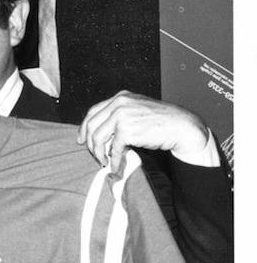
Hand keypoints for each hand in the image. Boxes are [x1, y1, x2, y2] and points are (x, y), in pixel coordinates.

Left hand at [77, 90, 208, 171]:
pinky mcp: (127, 130)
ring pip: (98, 137)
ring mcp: (122, 116)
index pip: (93, 111)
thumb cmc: (161, 121)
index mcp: (120, 97)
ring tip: (103, 161)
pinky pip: (113, 148)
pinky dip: (113, 160)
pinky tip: (115, 166)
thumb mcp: (137, 110)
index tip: (82, 140)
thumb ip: (119, 115)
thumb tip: (100, 133)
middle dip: (90, 143)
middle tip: (94, 155)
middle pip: (91, 125)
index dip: (84, 127)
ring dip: (98, 153)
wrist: (181, 126)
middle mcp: (119, 104)